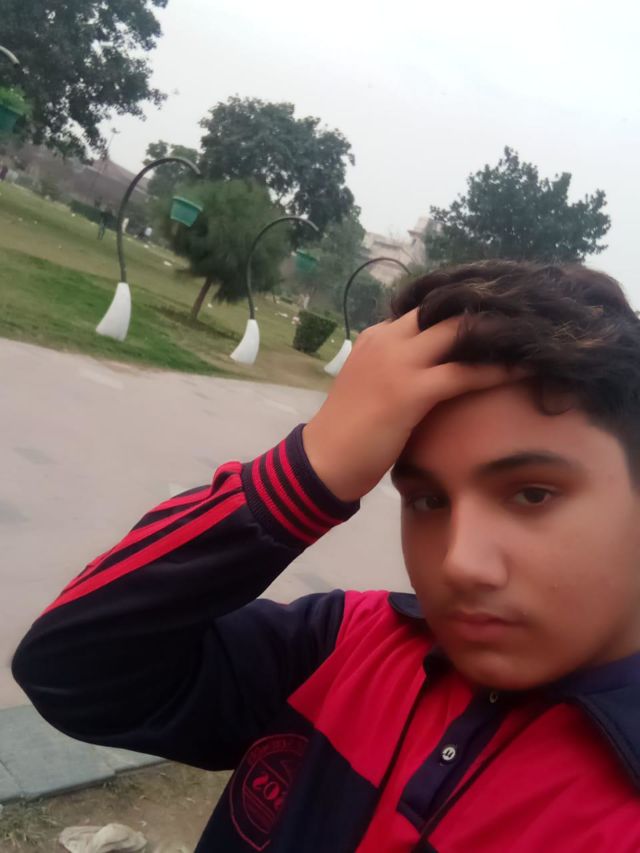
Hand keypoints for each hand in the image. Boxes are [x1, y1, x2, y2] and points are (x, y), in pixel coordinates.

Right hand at [303, 310, 521, 501]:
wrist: (324, 460)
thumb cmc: (352, 430)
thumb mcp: (375, 383)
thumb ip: (403, 365)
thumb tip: (441, 363)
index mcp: (379, 335)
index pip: (431, 304)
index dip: (468, 303)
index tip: (503, 306)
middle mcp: (388, 338)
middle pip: (448, 307)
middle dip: (491, 307)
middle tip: (529, 314)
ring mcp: (397, 362)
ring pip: (459, 332)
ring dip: (501, 333)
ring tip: (534, 335)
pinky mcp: (409, 391)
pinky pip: (463, 373)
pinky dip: (497, 370)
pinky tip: (524, 370)